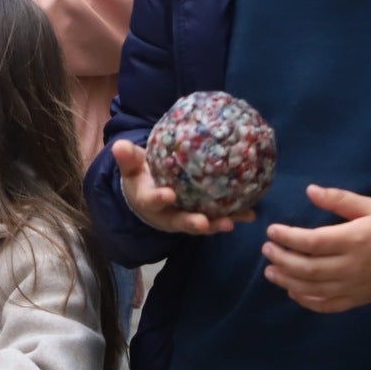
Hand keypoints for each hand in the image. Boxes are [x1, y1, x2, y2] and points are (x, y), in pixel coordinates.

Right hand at [112, 139, 247, 235]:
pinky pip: (218, 217)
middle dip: (193, 223)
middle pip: (181, 221)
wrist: (149, 194)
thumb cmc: (141, 178)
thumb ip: (127, 158)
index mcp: (150, 201)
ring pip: (203, 224)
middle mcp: (168, 214)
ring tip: (234, 221)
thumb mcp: (131, 167)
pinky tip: (251, 213)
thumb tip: (119, 145)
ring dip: (218, 224)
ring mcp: (186, 218)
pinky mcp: (202, 216)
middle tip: (205, 223)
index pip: (153, 201)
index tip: (168, 195)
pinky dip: (234, 216)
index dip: (160, 199)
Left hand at [261, 185, 370, 312]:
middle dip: (281, 259)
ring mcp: (352, 286)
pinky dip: (306, 300)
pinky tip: (292, 292)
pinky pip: (326, 305)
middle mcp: (350, 266)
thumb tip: (310, 190)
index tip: (271, 231)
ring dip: (287, 281)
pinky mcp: (356, 300)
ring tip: (271, 271)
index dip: (287, 237)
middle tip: (266, 250)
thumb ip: (338, 199)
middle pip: (306, 268)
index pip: (311, 242)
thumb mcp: (368, 206)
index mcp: (353, 240)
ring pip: (312, 288)